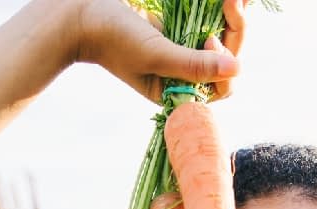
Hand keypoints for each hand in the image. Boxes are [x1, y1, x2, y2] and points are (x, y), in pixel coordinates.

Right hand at [71, 0, 245, 101]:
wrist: (80, 15)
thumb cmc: (113, 39)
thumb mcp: (156, 54)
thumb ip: (194, 64)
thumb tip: (236, 69)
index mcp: (177, 91)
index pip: (220, 84)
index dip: (225, 61)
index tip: (210, 36)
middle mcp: (182, 73)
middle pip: (225, 57)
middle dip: (235, 28)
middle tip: (233, 1)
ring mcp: (180, 50)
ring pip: (218, 36)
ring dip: (231, 16)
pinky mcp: (176, 29)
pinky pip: (203, 21)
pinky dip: (215, 9)